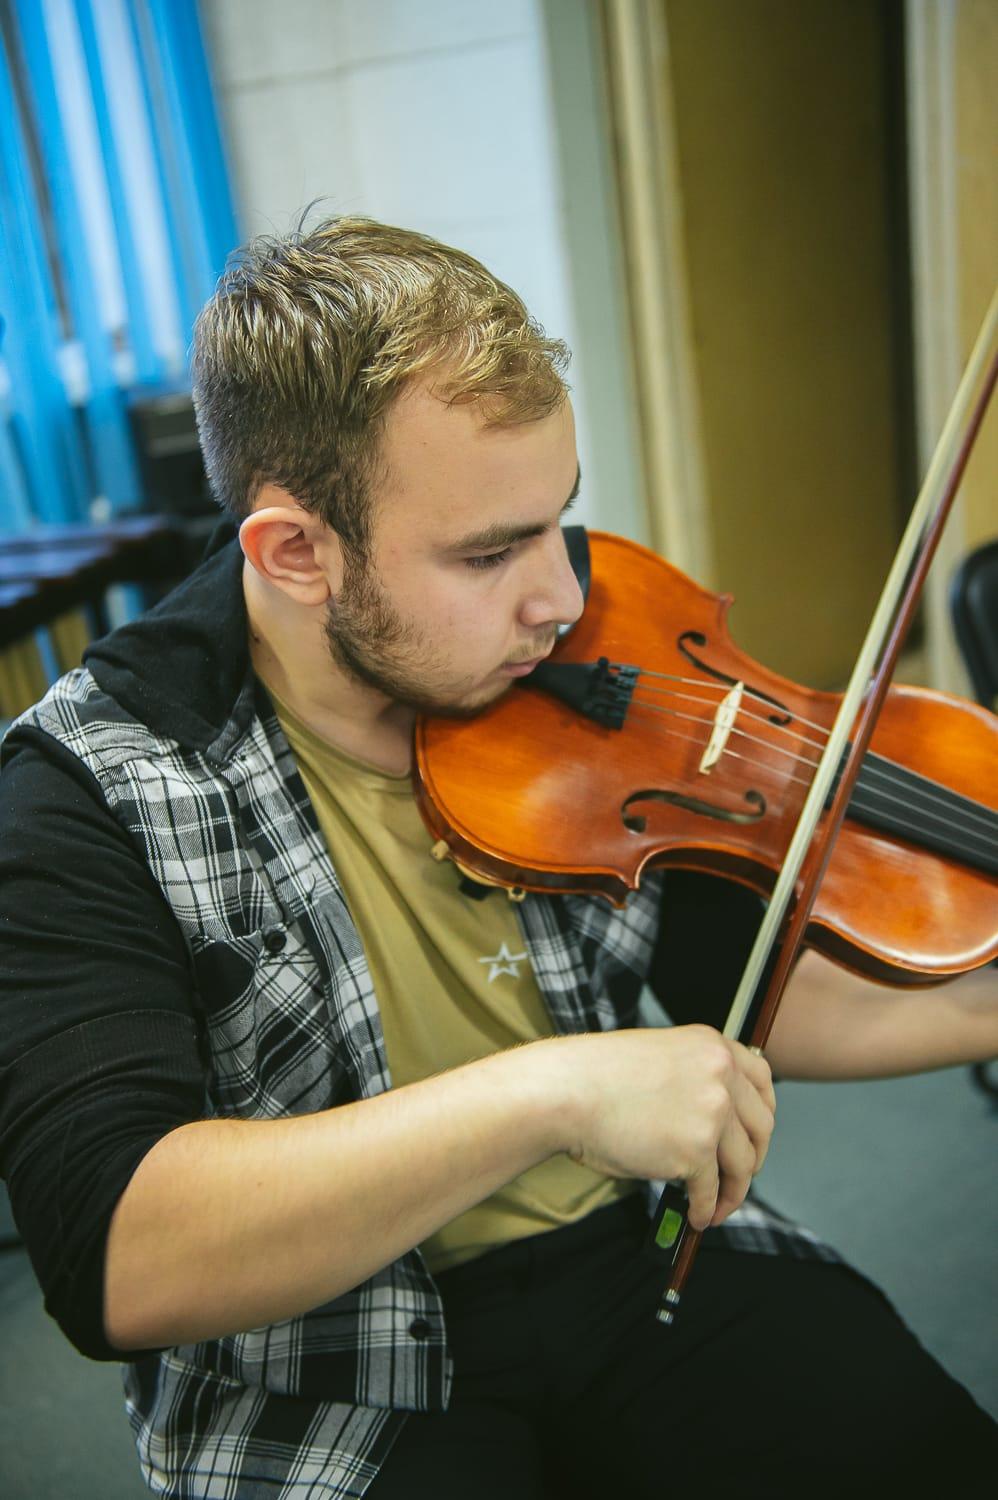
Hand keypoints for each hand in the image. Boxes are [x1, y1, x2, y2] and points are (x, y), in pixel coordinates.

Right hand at [540, 1025, 775, 1230]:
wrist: (566, 1091)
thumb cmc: (597, 1076)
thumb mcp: (660, 1055)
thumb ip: (695, 1077)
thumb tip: (715, 1121)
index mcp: (713, 1045)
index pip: (764, 1080)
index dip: (763, 1114)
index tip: (754, 1135)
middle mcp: (721, 1075)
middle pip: (761, 1127)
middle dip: (753, 1159)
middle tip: (737, 1177)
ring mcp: (712, 1113)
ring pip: (743, 1164)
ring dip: (732, 1193)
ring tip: (715, 1207)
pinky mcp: (695, 1151)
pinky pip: (711, 1190)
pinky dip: (706, 1208)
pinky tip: (696, 1215)